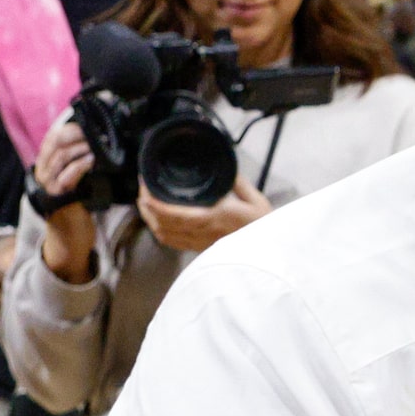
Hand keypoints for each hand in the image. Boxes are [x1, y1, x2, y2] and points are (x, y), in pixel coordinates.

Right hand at [33, 119, 98, 282]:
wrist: (71, 237)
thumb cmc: (78, 208)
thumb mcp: (80, 182)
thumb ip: (82, 164)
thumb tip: (101, 146)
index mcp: (47, 166)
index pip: (52, 138)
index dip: (68, 127)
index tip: (87, 121)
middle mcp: (43, 172)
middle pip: (54, 143)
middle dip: (75, 133)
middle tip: (95, 130)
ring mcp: (49, 184)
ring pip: (60, 157)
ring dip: (81, 147)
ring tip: (98, 143)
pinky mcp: (58, 196)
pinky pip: (68, 175)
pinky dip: (81, 165)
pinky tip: (92, 160)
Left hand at [136, 177, 271, 254]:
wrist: (271, 252)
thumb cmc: (264, 226)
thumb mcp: (254, 199)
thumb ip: (235, 181)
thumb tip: (220, 164)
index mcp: (211, 218)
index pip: (171, 213)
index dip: (152, 200)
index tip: (145, 183)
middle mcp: (201, 232)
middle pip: (160, 224)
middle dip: (146, 206)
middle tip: (143, 189)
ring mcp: (199, 243)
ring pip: (163, 235)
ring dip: (150, 219)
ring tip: (147, 203)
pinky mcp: (200, 249)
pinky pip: (172, 242)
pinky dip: (160, 231)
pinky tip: (160, 221)